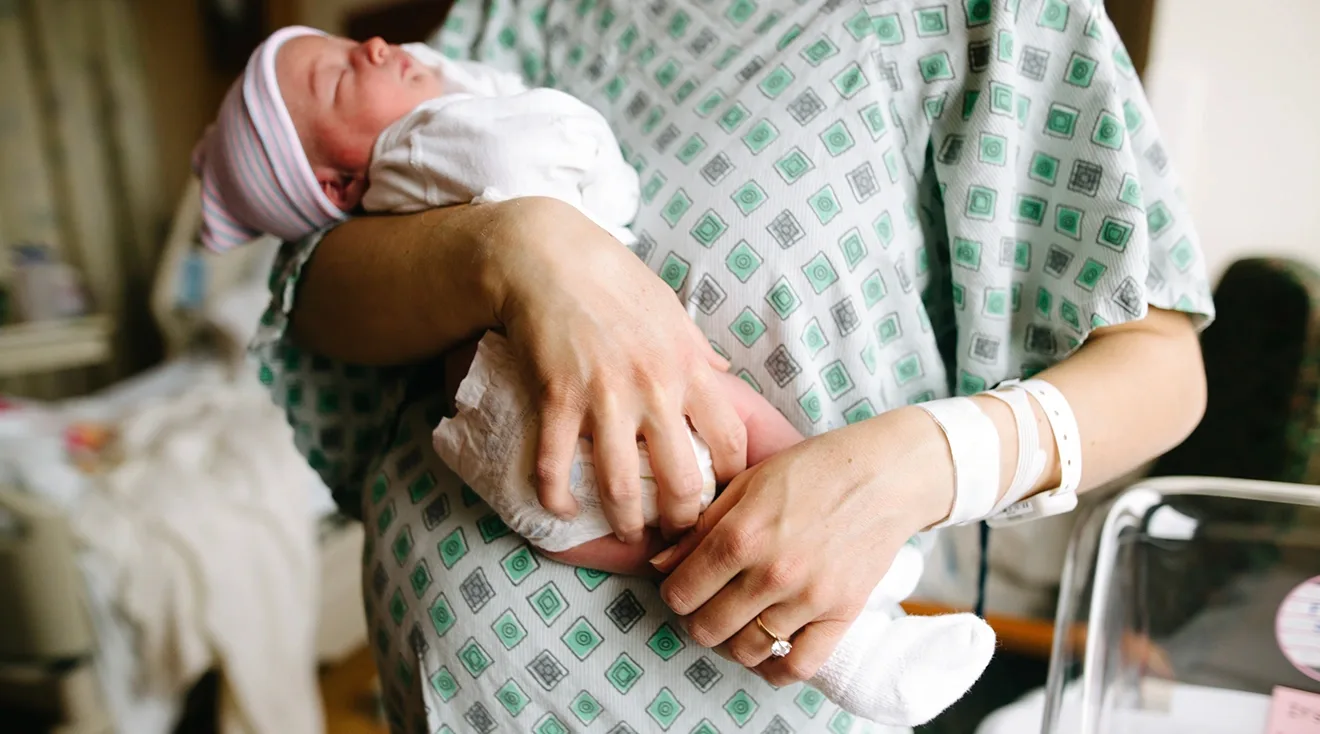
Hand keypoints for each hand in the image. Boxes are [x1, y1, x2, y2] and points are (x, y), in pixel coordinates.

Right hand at [486, 197, 748, 542]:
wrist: (547, 255)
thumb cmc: (613, 280)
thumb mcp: (671, 309)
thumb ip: (698, 347)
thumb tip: (725, 369)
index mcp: (690, 366)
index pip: (730, 440)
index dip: (731, 481)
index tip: (720, 498)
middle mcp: (655, 387)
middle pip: (682, 480)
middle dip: (681, 521)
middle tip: (675, 535)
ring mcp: (605, 395)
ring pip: (622, 487)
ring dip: (623, 523)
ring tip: (625, 535)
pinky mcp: (557, 397)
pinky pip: (556, 464)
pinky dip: (556, 497)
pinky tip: (559, 509)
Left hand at [650, 407, 955, 684]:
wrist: (882, 475)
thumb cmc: (812, 470)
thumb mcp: (746, 483)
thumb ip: (701, 528)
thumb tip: (660, 565)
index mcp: (740, 536)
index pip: (681, 592)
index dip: (674, 592)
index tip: (683, 586)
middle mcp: (770, 573)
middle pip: (707, 629)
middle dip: (697, 621)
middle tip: (706, 606)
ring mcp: (807, 598)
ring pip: (747, 650)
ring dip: (733, 642)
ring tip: (736, 623)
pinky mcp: (841, 614)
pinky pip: (800, 665)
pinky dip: (777, 669)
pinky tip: (768, 654)